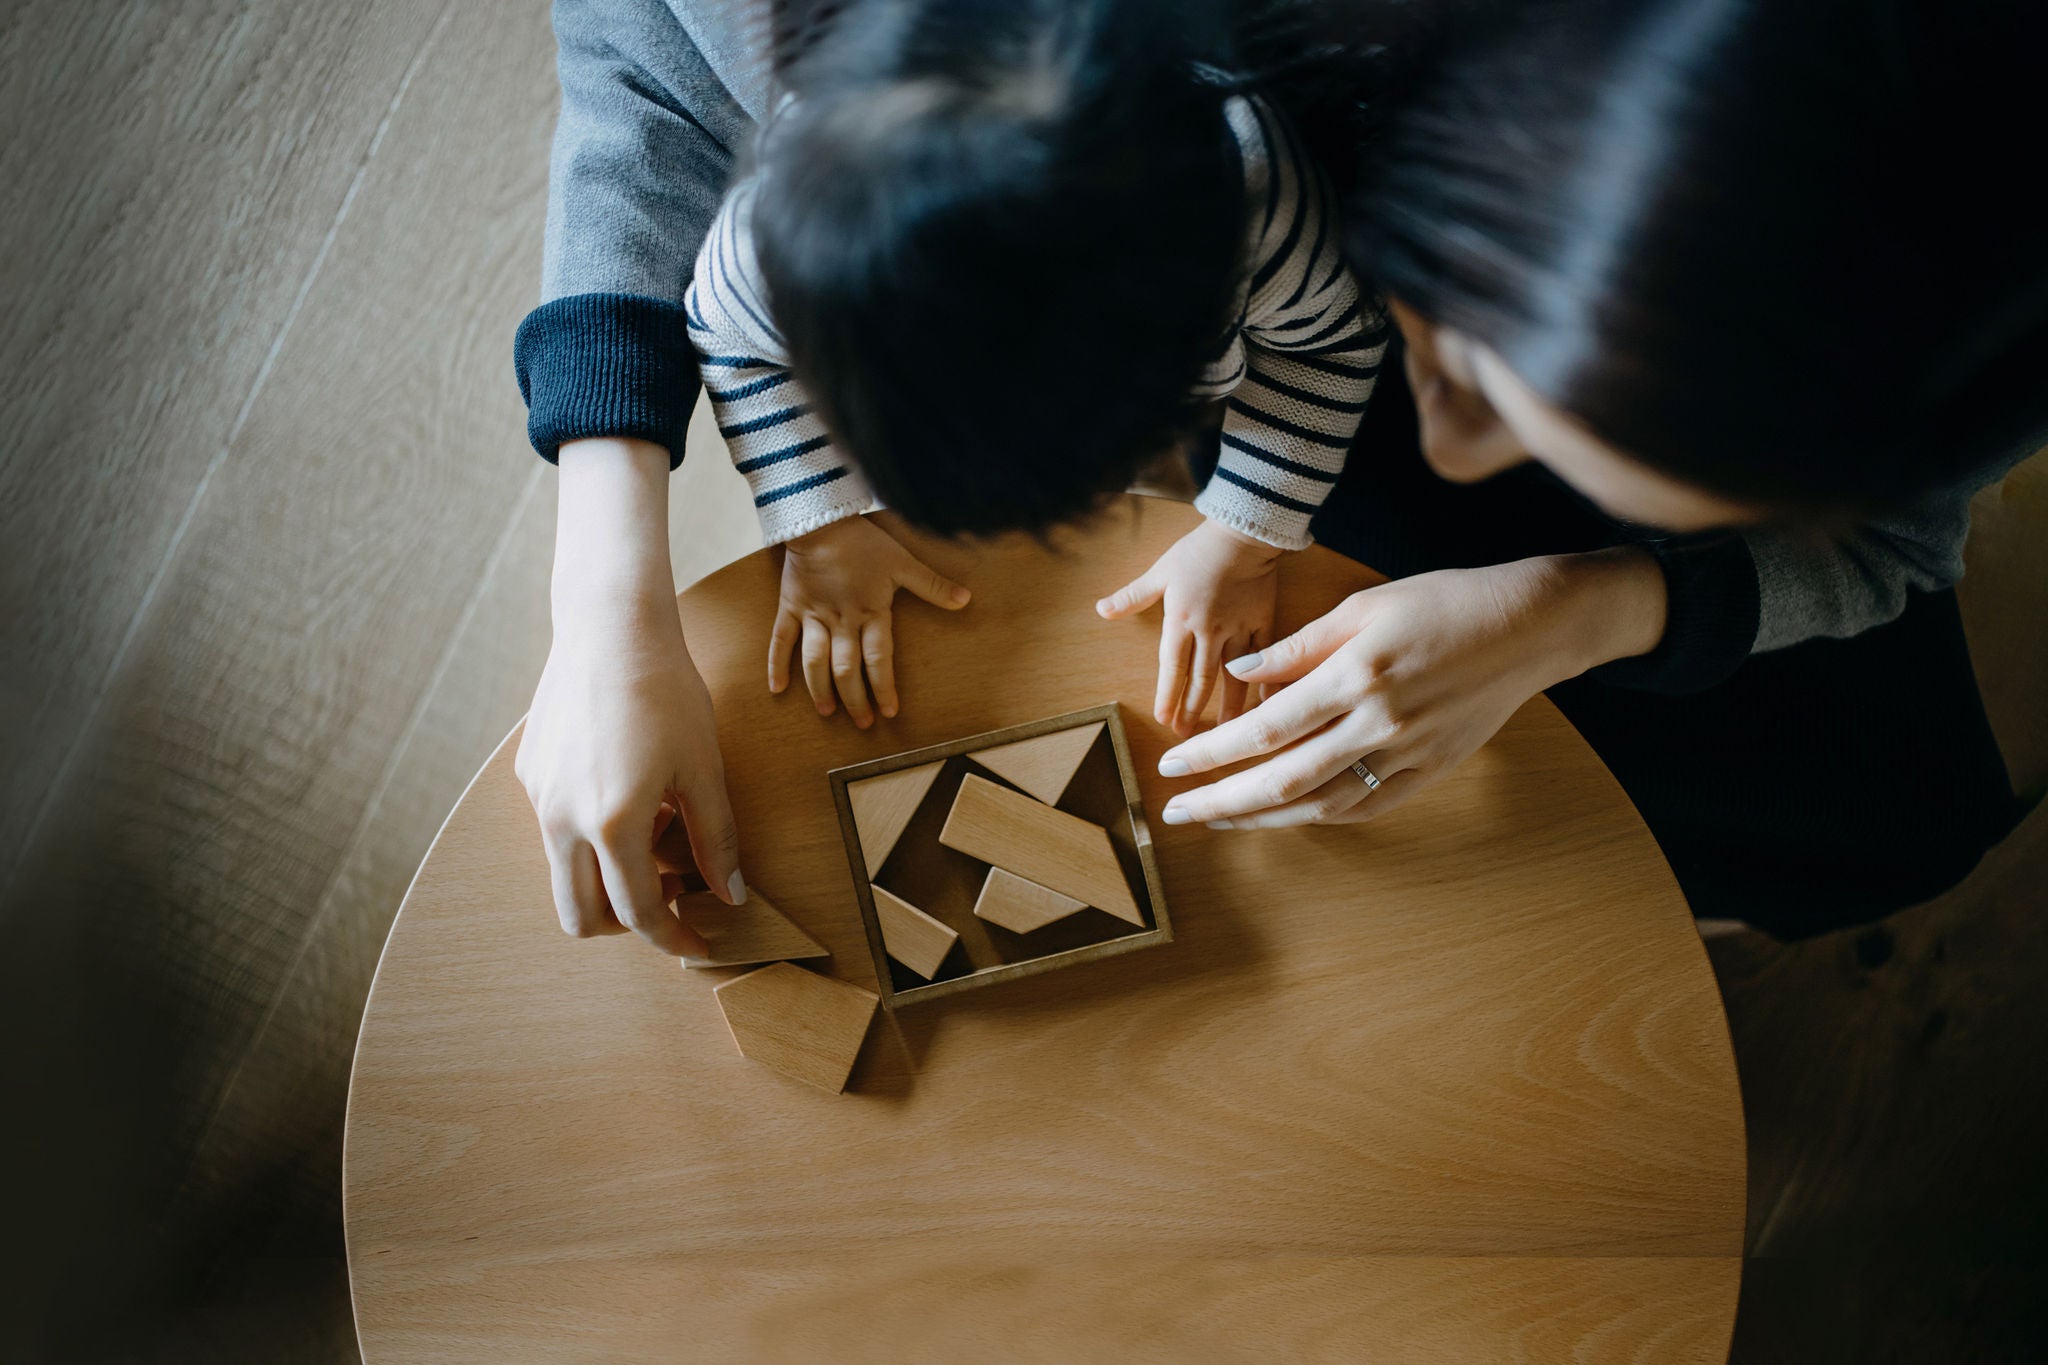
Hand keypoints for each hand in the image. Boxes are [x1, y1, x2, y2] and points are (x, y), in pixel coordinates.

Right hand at [517, 437, 743, 955]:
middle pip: (580, 917)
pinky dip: (590, 835)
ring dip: (608, 877)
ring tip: (655, 831)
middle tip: (669, 898)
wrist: (611, 627)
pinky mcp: (529, 774)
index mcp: (613, 824)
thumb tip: (730, 895)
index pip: (639, 914)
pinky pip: (555, 828)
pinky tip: (628, 792)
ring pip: (564, 875)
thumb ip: (717, 839)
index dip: (674, 939)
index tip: (699, 944)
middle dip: (625, 925)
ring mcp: (538, 798)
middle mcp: (562, 820)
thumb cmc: (667, 691)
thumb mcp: (704, 768)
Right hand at [769, 515, 970, 727]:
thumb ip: (932, 585)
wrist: (821, 519)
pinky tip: (776, 689)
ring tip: (828, 712)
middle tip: (863, 722)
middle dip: (855, 698)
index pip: (879, 660)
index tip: (890, 712)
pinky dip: (777, 665)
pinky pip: (780, 640)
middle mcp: (840, 621)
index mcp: (870, 613)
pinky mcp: (791, 606)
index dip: (884, 687)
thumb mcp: (903, 562)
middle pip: (846, 669)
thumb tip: (966, 600)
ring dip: (820, 690)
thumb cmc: (864, 541)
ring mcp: (813, 616)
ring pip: (814, 662)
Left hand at [1097, 518, 1283, 736]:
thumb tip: (1101, 609)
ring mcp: (1240, 630)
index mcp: (1181, 621)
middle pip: (1200, 681)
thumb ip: (1132, 596)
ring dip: (1229, 709)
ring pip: (1233, 678)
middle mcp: (1210, 632)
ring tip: (1227, 734)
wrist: (1244, 532)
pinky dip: (1265, 683)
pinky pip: (1266, 660)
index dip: (1167, 697)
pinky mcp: (1264, 624)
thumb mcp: (1160, 571)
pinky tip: (1265, 707)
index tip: (1163, 720)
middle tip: (1186, 736)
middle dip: (1192, 711)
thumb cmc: (1199, 551)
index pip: (1171, 669)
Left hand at [1154, 549, 1667, 827]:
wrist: (1529, 626)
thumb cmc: (1443, 601)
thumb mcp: (1363, 605)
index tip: (1171, 765)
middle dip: (1222, 801)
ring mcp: (1409, 753)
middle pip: (1284, 779)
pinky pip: (1367, 806)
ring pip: (1323, 804)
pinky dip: (1321, 816)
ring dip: (1265, 819)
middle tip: (1176, 814)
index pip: (1264, 728)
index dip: (1211, 752)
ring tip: (1220, 821)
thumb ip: (1297, 646)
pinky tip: (1287, 816)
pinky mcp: (1433, 770)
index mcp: (1354, 675)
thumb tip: (1240, 672)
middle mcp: (1378, 723)